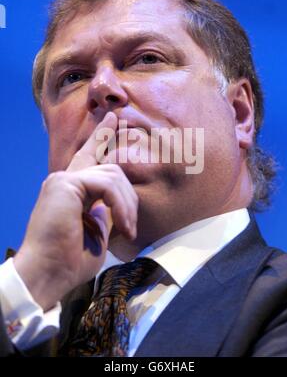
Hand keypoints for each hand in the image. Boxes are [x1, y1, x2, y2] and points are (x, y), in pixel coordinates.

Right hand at [14, 112, 137, 310]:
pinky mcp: (65, 183)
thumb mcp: (98, 233)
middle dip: (128, 195)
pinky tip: (122, 225)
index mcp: (72, 190)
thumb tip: (119, 205)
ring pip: (112, 174)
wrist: (48, 275)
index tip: (113, 118)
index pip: (88, 156)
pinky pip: (106, 183)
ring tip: (127, 231)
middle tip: (131, 226)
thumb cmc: (70, 262)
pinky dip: (120, 204)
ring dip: (127, 205)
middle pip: (109, 166)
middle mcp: (65, 179)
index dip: (102, 135)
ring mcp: (63, 179)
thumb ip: (107, 213)